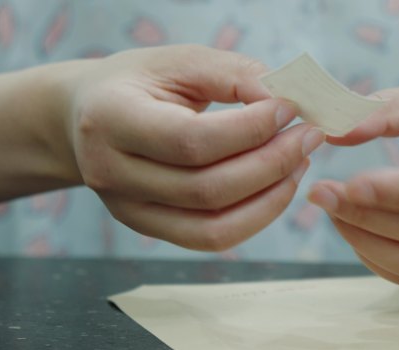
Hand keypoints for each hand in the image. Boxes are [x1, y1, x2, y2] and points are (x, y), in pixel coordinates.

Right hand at [59, 45, 323, 249]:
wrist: (88, 115)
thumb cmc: (140, 82)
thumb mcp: (180, 61)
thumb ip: (234, 75)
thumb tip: (289, 101)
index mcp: (111, 119)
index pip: (190, 141)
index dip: (250, 130)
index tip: (290, 109)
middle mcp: (112, 173)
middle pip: (207, 189)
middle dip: (272, 163)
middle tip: (310, 136)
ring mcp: (128, 210)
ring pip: (214, 227)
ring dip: (271, 197)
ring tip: (299, 162)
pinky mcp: (148, 228)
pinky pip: (211, 238)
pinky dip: (254, 217)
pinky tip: (277, 186)